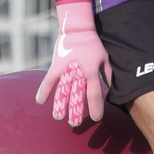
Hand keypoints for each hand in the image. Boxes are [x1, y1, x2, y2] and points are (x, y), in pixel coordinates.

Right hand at [35, 0, 112, 126]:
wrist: (78, 29)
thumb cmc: (94, 45)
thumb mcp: (106, 59)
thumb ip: (109, 75)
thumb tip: (113, 91)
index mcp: (92, 72)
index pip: (94, 94)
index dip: (95, 108)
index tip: (96, 118)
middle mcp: (79, 72)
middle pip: (77, 96)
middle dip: (76, 111)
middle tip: (75, 123)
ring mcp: (66, 69)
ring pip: (62, 91)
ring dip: (60, 105)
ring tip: (58, 117)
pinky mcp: (55, 65)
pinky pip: (48, 80)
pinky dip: (44, 90)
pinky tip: (41, 101)